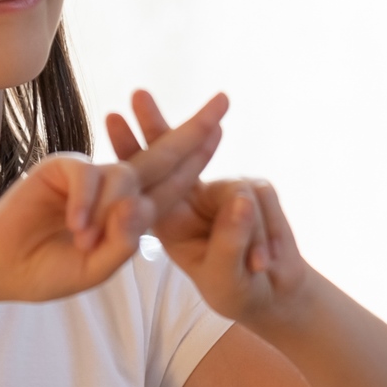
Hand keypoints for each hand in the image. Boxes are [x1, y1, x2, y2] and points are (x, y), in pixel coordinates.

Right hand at [0, 93, 227, 302]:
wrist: (2, 266)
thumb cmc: (49, 268)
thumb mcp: (97, 267)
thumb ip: (122, 243)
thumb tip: (138, 207)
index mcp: (132, 211)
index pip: (174, 183)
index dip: (198, 157)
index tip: (221, 130)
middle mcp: (117, 187)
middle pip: (163, 155)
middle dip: (194, 130)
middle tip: (224, 101)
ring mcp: (92, 175)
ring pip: (125, 177)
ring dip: (112, 210)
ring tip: (85, 240)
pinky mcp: (63, 168)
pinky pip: (88, 175)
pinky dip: (87, 202)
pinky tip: (76, 225)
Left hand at [106, 93, 311, 327]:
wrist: (274, 292)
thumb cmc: (237, 288)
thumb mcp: (226, 275)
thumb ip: (229, 239)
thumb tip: (241, 198)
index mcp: (171, 218)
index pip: (147, 180)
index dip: (131, 149)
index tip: (112, 118)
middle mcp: (193, 196)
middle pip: (171, 153)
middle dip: (156, 124)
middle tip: (136, 94)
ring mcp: (225, 189)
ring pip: (236, 189)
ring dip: (249, 235)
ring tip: (257, 267)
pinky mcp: (256, 190)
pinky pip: (261, 198)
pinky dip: (267, 237)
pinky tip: (265, 262)